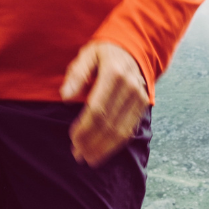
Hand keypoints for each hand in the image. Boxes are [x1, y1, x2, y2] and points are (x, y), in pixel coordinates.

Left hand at [60, 41, 148, 166]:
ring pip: (121, 131)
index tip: (73, 139)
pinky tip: (104, 152)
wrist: (134, 49)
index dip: (85, 127)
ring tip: (89, 159)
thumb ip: (76, 74)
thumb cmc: (105, 53)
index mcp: (114, 74)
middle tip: (78, 155)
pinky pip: (130, 130)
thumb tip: (65, 97)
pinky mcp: (143, 106)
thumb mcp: (87, 55)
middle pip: (109, 124)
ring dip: (104, 148)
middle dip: (92, 142)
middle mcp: (130, 88)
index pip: (98, 109)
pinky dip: (116, 144)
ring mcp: (139, 98)